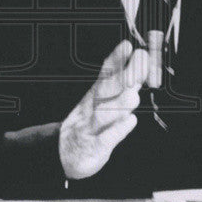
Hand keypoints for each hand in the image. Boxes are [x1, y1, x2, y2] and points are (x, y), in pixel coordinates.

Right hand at [59, 40, 147, 179]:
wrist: (62, 155)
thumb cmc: (89, 126)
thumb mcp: (101, 103)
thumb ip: (120, 85)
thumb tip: (139, 65)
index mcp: (93, 97)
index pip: (104, 75)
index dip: (115, 60)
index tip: (127, 46)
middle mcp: (91, 109)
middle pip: (106, 91)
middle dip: (122, 76)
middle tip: (138, 63)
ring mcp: (90, 128)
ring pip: (104, 114)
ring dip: (120, 103)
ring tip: (134, 94)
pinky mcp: (93, 149)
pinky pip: (105, 139)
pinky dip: (117, 130)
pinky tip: (130, 120)